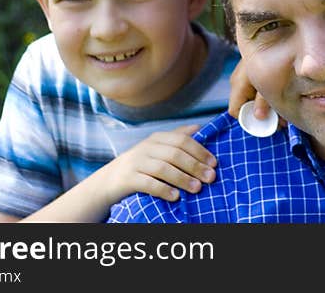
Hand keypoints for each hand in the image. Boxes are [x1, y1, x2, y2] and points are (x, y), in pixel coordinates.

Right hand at [99, 125, 216, 202]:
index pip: (182, 140)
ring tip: (197, 188)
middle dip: (195, 166)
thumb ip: (177, 137)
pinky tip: (175, 196)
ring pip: (163, 168)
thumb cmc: (141, 164)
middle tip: (210, 178)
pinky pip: (148, 183)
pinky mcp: (127, 179)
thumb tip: (199, 127)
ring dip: (182, 178)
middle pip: (174, 154)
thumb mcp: (157, 147)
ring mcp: (135, 162)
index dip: (200, 151)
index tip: (214, 163)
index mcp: (157, 138)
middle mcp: (146, 147)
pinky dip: (163, 189)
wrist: (110, 180)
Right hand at [227, 58, 283, 126]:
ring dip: (265, 107)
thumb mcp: (268, 82)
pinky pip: (254, 91)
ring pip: (251, 100)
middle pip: (244, 107)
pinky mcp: (250, 73)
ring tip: (283, 109)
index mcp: (238, 84)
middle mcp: (237, 81)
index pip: (235, 111)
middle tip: (280, 120)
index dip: (249, 121)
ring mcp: (242, 77)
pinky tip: (280, 96)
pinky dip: (265, 97)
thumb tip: (258, 117)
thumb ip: (263, 100)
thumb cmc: (272, 56)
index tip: (268, 124)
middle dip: (261, 116)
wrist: (273, 34)